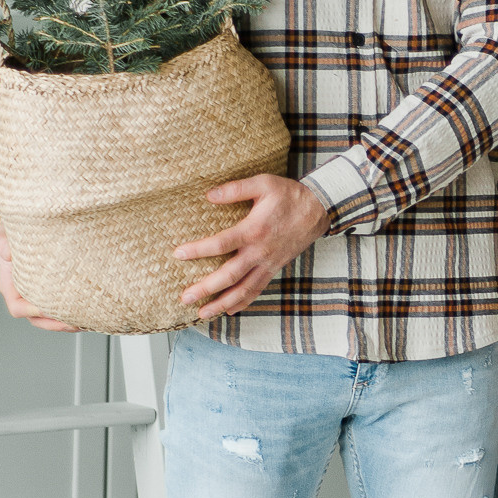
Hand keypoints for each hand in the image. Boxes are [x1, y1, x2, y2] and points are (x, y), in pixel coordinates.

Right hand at [0, 224, 80, 331]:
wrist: (33, 225)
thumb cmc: (19, 231)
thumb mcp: (7, 233)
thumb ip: (2, 242)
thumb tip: (7, 254)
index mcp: (11, 285)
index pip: (18, 307)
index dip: (32, 311)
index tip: (47, 307)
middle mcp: (26, 293)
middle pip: (38, 319)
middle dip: (55, 323)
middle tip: (73, 322)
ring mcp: (41, 294)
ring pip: (52, 317)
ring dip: (67, 321)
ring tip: (84, 321)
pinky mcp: (57, 290)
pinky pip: (64, 307)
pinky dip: (75, 312)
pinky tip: (88, 311)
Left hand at [174, 174, 329, 318]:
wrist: (319, 209)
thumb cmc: (290, 195)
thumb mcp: (263, 183)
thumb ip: (235, 189)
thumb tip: (208, 195)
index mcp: (254, 230)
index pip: (221, 244)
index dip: (198, 250)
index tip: (178, 255)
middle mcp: (260, 252)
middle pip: (229, 276)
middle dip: (206, 289)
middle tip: (184, 298)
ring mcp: (268, 263)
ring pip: (243, 290)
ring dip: (221, 303)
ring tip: (202, 313)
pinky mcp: (275, 268)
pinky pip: (257, 290)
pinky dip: (243, 302)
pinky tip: (229, 310)